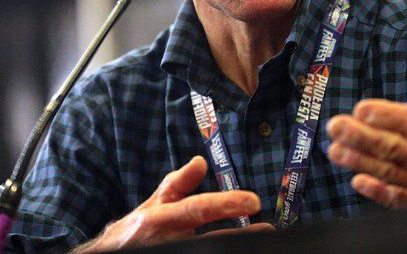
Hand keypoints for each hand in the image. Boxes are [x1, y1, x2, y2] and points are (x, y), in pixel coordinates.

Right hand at [72, 156, 271, 251]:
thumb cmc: (139, 229)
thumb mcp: (155, 204)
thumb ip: (179, 183)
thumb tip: (200, 161)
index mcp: (163, 218)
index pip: (198, 208)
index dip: (226, 204)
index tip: (253, 201)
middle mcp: (170, 239)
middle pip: (211, 239)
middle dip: (241, 236)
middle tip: (267, 229)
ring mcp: (174, 251)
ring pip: (211, 248)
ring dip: (235, 244)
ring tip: (261, 239)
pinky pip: (205, 253)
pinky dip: (223, 249)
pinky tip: (240, 247)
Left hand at [326, 45, 406, 207]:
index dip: (388, 116)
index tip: (361, 108)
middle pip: (396, 148)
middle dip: (361, 136)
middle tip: (334, 126)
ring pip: (393, 174)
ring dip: (360, 161)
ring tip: (334, 150)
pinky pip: (403, 202)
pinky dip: (379, 193)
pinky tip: (357, 181)